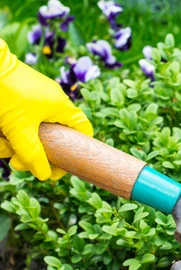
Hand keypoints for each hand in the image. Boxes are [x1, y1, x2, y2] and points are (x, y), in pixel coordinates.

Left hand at [0, 38, 92, 179]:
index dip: (76, 150)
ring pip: (31, 129)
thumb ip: (33, 155)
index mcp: (61, 107)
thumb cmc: (6, 94)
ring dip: (15, 142)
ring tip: (1, 144)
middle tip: (16, 162)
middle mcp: (52, 101)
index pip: (83, 130)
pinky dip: (9, 130)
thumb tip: (44, 175)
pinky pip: (19, 119)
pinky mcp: (19, 93)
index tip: (58, 166)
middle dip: (33, 152)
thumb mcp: (19, 131)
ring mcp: (35, 96)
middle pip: (52, 136)